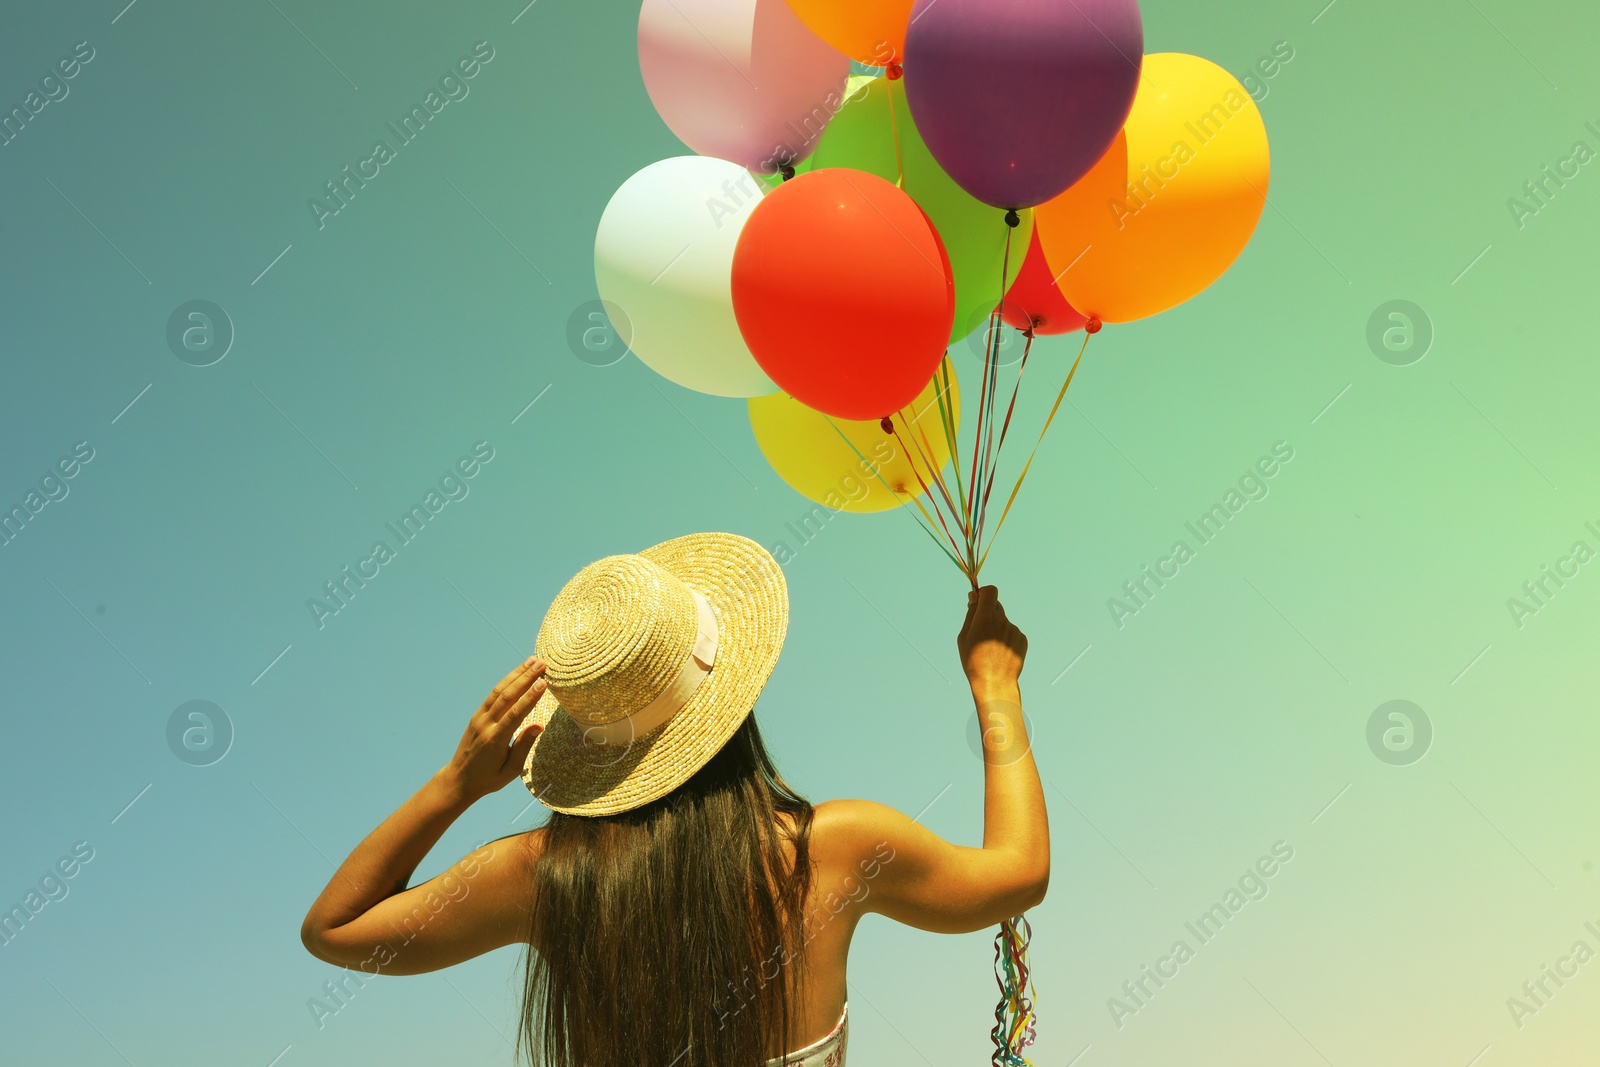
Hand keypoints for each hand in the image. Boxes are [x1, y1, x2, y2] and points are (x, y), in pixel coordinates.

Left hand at [437, 656, 547, 803]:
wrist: (459, 779)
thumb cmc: (488, 778)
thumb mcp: (510, 771)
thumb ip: (523, 747)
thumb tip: (538, 725)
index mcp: (495, 740)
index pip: (515, 713)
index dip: (530, 697)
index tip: (544, 682)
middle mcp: (485, 725)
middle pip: (507, 696)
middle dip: (526, 678)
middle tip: (542, 663)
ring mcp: (479, 718)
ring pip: (499, 691)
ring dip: (516, 674)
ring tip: (532, 661)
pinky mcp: (477, 716)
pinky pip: (493, 695)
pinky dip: (507, 681)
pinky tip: (517, 673)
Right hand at [957, 586, 1026, 696]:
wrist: (994, 683)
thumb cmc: (974, 661)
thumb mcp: (964, 637)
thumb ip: (971, 614)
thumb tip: (974, 596)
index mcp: (986, 617)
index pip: (990, 591)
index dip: (983, 593)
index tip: (978, 600)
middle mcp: (1002, 620)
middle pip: (996, 606)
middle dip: (988, 613)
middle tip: (980, 629)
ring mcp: (1014, 630)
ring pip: (1003, 621)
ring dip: (996, 628)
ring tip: (990, 648)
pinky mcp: (1022, 639)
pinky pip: (1011, 632)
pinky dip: (1005, 638)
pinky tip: (1000, 653)